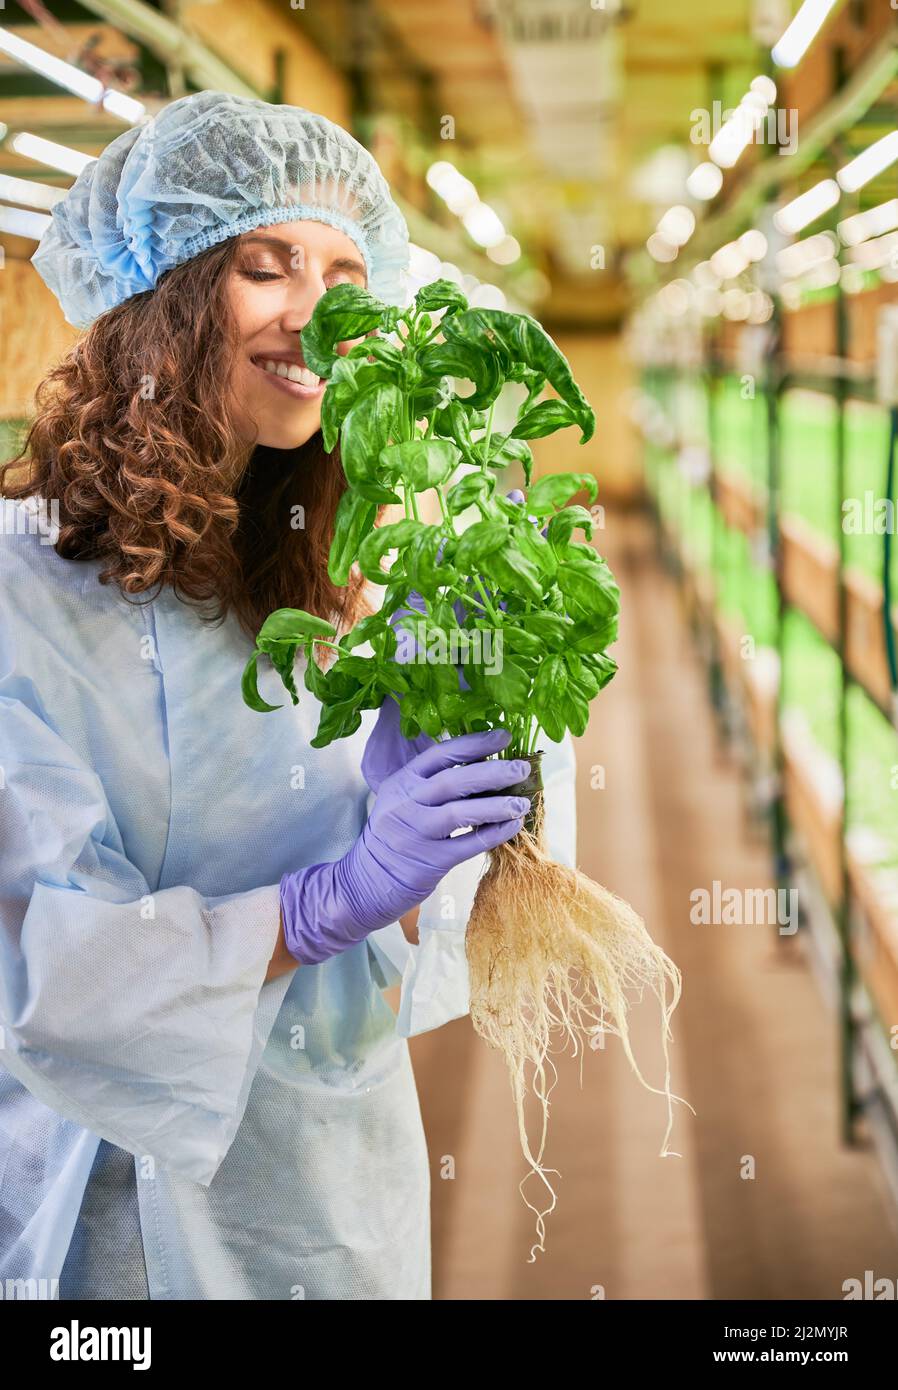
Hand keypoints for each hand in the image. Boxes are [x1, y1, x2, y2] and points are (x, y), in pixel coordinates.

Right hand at [280, 727, 531, 963]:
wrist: (366, 881)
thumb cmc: (392, 835)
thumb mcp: (401, 800)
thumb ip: (431, 783)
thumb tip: (483, 765)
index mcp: (402, 781)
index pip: (440, 754)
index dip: (474, 743)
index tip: (503, 737)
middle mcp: (408, 803)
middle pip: (454, 780)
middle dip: (493, 772)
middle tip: (521, 769)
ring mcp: (418, 833)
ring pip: (462, 813)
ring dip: (497, 805)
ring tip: (522, 803)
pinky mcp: (430, 861)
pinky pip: (468, 845)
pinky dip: (493, 834)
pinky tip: (511, 827)